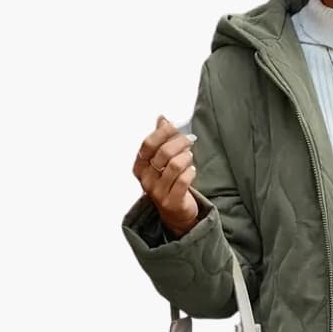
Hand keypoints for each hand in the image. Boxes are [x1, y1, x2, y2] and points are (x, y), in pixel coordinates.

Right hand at [133, 115, 199, 237]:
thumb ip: (161, 140)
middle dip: (179, 142)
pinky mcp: (172, 202)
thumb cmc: (169, 183)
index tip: (175, 126)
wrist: (175, 213)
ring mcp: (158, 193)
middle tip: (189, 140)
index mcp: (140, 167)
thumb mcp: (162, 162)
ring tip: (190, 157)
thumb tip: (162, 118)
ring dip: (186, 157)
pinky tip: (192, 171)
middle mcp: (146, 180)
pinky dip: (190, 172)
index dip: (163, 132)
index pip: (148, 144)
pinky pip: (183, 181)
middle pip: (163, 153)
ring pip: (174, 166)